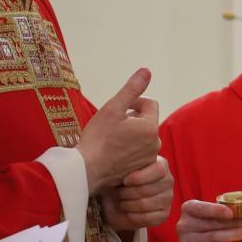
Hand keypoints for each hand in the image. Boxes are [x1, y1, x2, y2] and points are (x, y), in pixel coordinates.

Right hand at [78, 68, 160, 194]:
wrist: (86, 171)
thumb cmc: (97, 138)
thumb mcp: (113, 108)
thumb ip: (131, 89)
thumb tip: (147, 70)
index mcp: (150, 127)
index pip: (150, 104)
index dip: (135, 102)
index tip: (120, 109)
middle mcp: (155, 144)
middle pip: (147, 121)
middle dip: (133, 119)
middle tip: (113, 125)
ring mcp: (148, 159)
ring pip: (143, 137)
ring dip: (131, 134)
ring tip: (112, 139)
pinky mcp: (141, 170)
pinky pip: (139, 153)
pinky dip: (130, 150)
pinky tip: (114, 152)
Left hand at [100, 158, 173, 230]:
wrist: (116, 200)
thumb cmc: (118, 181)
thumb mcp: (121, 169)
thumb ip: (125, 162)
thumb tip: (121, 157)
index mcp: (161, 165)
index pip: (159, 170)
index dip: (139, 177)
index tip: (124, 181)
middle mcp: (168, 181)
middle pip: (147, 189)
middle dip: (126, 193)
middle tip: (118, 192)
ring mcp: (168, 198)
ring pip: (145, 204)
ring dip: (127, 204)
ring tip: (120, 201)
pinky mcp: (164, 214)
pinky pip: (148, 218)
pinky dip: (132, 216)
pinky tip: (127, 211)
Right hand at [178, 200, 241, 241]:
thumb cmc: (209, 221)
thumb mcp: (213, 211)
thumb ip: (227, 210)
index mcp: (188, 209)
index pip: (200, 208)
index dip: (215, 211)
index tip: (231, 213)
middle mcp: (184, 225)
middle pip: (212, 224)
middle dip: (234, 222)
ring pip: (216, 238)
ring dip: (236, 235)